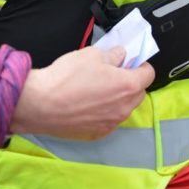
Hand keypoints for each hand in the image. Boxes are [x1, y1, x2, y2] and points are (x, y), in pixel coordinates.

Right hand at [10, 46, 154, 139]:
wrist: (40, 104)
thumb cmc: (66, 78)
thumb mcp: (92, 54)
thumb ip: (113, 55)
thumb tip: (120, 55)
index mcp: (127, 86)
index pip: (148, 74)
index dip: (141, 65)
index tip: (132, 62)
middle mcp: (123, 108)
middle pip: (138, 93)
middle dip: (131, 82)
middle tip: (114, 73)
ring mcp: (110, 123)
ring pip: (123, 108)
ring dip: (118, 98)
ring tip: (97, 88)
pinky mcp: (96, 133)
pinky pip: (108, 120)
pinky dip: (104, 111)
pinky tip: (88, 103)